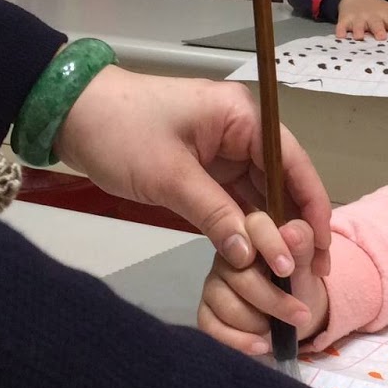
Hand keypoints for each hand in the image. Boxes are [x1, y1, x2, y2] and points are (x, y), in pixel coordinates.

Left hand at [53, 65, 330, 273]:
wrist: (69, 114)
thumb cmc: (120, 131)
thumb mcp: (169, 176)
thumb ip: (214, 216)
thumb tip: (251, 257)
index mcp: (243, 118)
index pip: (293, 164)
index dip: (312, 207)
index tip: (319, 249)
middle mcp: (242, 133)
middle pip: (283, 183)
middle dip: (295, 227)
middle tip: (307, 273)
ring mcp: (223, 151)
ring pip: (260, 196)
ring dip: (271, 232)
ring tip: (287, 274)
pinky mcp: (204, 170)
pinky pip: (235, 201)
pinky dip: (244, 228)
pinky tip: (257, 258)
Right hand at [199, 212, 327, 354]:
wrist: (296, 315)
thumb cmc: (301, 282)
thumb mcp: (309, 264)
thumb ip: (303, 246)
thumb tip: (291, 233)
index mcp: (253, 234)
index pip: (253, 227)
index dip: (270, 245)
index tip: (288, 270)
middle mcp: (227, 255)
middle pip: (241, 277)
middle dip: (274, 301)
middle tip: (301, 316)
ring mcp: (214, 284)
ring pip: (226, 304)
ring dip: (257, 324)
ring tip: (277, 330)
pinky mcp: (206, 311)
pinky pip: (211, 327)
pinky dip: (238, 341)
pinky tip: (260, 346)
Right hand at [336, 0, 387, 39]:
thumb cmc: (381, 8)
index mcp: (386, 16)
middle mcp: (372, 17)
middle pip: (376, 24)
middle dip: (378, 29)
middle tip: (381, 37)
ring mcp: (358, 19)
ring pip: (357, 25)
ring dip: (358, 31)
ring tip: (358, 37)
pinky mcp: (344, 20)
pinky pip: (341, 26)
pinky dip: (340, 31)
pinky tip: (340, 36)